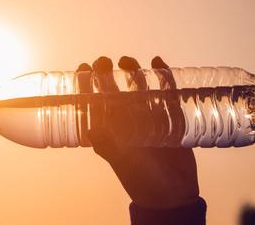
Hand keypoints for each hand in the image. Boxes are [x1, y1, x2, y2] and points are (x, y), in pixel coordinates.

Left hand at [76, 56, 199, 208]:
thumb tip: (92, 130)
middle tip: (103, 61)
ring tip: (127, 61)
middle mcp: (126, 118)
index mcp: (109, 127)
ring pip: (138, 86)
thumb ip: (108, 145)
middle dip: (107, 72)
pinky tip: (158, 62)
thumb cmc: (140, 179)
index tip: (83, 68)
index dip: (86, 83)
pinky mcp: (170, 116)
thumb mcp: (121, 161)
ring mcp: (148, 115)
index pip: (93, 99)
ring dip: (132, 70)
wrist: (172, 193)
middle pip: (114, 87)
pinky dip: (163, 75)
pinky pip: (166, 91)